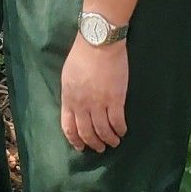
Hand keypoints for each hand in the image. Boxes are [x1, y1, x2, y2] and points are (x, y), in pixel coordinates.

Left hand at [59, 37, 128, 151]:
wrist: (99, 43)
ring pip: (103, 131)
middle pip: (86, 132)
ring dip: (109, 140)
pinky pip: (117, 121)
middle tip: (99, 148)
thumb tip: (75, 107)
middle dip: (93, 144)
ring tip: (113, 142)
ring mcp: (99, 103)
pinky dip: (120, 129)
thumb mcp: (68, 77)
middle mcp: (82, 105)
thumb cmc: (82, 55)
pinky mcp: (116, 99)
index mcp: (68, 99)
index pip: (69, 127)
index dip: (75, 140)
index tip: (81, 147)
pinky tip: (122, 131)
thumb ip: (70, 95)